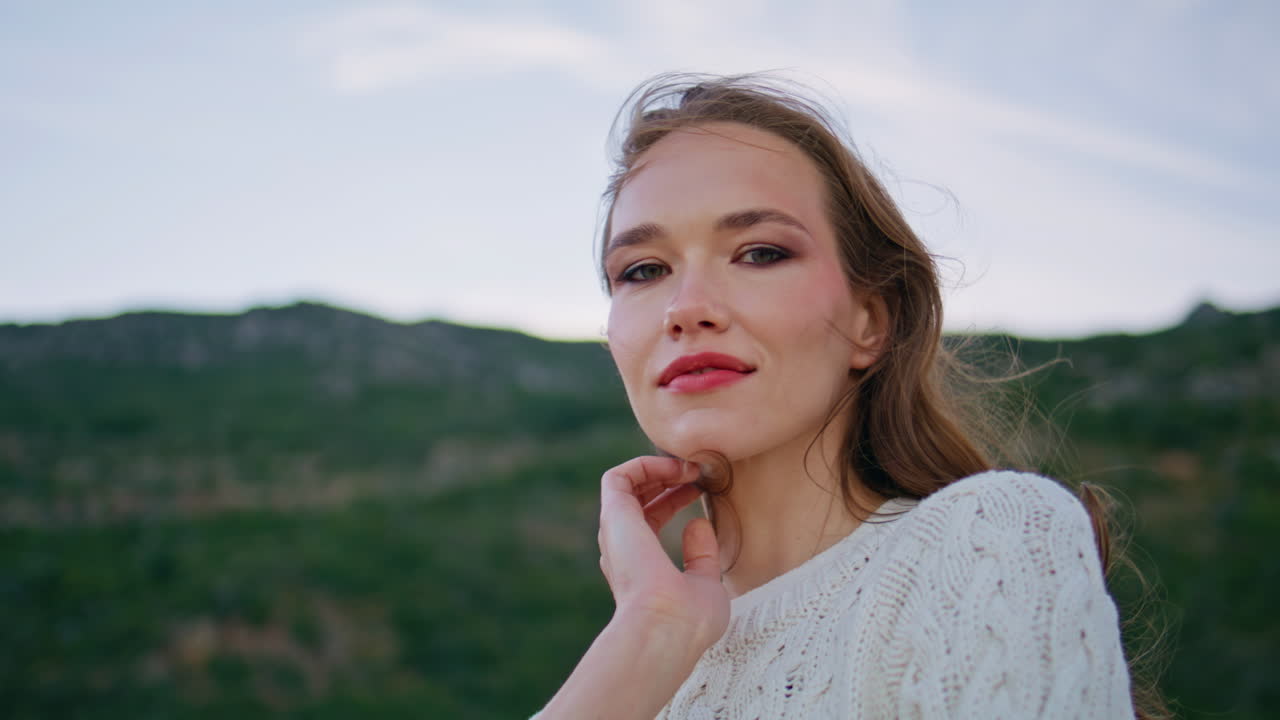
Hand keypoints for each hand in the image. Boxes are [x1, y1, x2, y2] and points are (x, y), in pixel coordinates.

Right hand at [596, 456, 729, 652]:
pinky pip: (618, 476)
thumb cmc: (689, 620)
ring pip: (624, 485)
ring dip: (657, 468)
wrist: (667, 628)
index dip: (675, 499)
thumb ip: (702, 555)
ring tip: (690, 466)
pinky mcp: (614, 515)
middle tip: (699, 472)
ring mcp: (616, 532)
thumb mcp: (705, 583)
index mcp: (640, 566)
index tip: (702, 490)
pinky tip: (675, 467)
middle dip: (667, 479)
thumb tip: (698, 524)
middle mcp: (623, 548)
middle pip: (636, 498)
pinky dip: (645, 464)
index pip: (651, 520)